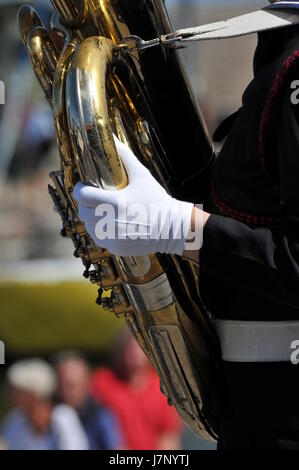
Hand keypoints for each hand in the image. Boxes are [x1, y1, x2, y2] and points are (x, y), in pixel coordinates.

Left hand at [73, 137, 197, 256]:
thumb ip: (125, 156)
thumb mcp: (142, 176)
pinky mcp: (116, 248)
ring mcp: (112, 237)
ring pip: (89, 227)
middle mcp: (110, 222)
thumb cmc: (158, 200)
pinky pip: (100, 239)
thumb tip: (112, 138)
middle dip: (86, 204)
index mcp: (115, 203)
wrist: (173, 228)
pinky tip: (112, 225)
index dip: (81, 190)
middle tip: (94, 198)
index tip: (85, 187)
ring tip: (103, 212)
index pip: (82, 196)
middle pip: (83, 211)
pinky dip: (103, 232)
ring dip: (92, 219)